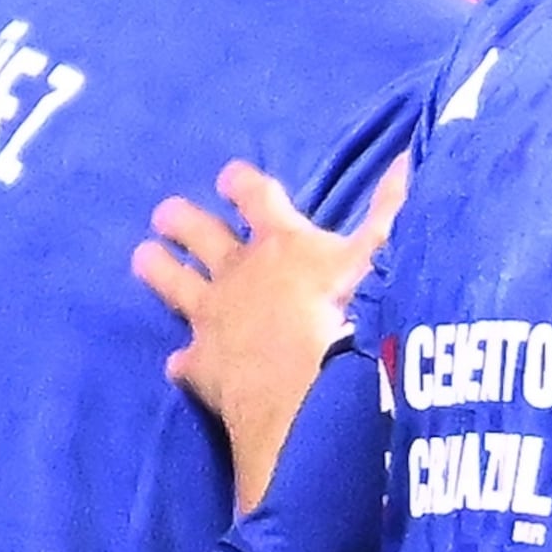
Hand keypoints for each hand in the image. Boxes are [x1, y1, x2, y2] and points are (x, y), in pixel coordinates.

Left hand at [132, 157, 402, 511]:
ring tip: (142, 258)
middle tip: (165, 213)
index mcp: (280, 242)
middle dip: (182, 220)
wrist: (315, 392)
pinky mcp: (203, 367)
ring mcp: (212, 319)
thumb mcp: (382, 258)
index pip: (254, 196)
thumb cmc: (355, 317)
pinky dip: (184, 360)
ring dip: (158, 269)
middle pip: (199, 234)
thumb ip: (393, 209)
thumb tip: (410, 158)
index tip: (228, 176)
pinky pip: (184, 359)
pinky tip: (179, 363)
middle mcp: (237, 272)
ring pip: (173, 284)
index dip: (240, 183)